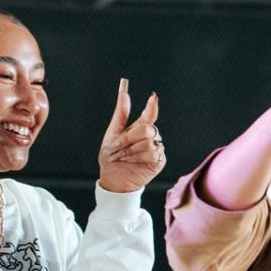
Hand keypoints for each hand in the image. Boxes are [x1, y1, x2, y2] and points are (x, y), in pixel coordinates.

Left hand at [99, 79, 164, 193]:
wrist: (112, 179)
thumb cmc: (111, 157)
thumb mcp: (112, 133)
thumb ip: (120, 113)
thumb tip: (123, 92)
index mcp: (139, 128)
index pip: (149, 114)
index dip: (152, 106)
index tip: (153, 97)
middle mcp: (150, 137)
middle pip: (146, 129)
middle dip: (128, 138)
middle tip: (116, 146)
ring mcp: (156, 149)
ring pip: (148, 143)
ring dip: (130, 150)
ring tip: (121, 157)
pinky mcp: (159, 161)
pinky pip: (152, 154)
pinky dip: (138, 158)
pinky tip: (131, 162)